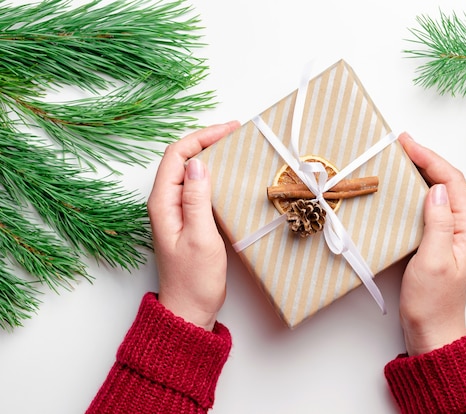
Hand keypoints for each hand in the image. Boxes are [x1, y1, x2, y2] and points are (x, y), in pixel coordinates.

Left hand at [147, 121, 239, 330]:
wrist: (190, 308)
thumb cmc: (194, 279)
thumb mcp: (199, 237)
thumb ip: (196, 199)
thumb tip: (198, 164)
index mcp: (162, 203)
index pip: (177, 155)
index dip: (202, 137)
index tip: (229, 130)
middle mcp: (165, 203)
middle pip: (182, 159)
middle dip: (208, 140)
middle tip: (236, 133)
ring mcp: (176, 211)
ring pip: (190, 172)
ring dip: (211, 156)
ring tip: (236, 148)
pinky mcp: (187, 219)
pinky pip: (197, 188)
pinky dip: (214, 175)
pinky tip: (230, 175)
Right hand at [398, 133, 465, 355]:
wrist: (432, 330)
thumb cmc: (433, 301)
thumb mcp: (434, 260)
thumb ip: (439, 222)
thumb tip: (437, 187)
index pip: (452, 181)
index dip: (430, 158)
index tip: (406, 143)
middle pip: (448, 181)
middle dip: (425, 159)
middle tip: (399, 143)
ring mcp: (454, 233)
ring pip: (440, 191)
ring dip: (421, 172)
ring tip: (399, 157)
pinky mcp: (441, 239)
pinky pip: (431, 206)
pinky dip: (416, 190)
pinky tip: (402, 186)